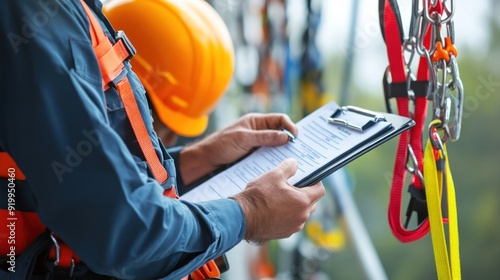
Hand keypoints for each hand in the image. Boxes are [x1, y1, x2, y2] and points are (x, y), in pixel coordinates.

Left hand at [179, 113, 296, 184]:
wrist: (205, 162)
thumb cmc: (220, 145)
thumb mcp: (243, 139)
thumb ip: (264, 137)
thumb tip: (286, 137)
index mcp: (256, 122)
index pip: (279, 120)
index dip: (289, 126)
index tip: (296, 137)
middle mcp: (258, 132)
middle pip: (280, 134)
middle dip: (289, 141)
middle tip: (300, 151)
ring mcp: (256, 146)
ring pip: (275, 148)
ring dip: (283, 153)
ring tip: (293, 162)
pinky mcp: (253, 158)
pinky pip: (268, 158)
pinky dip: (274, 162)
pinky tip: (280, 169)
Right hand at [230, 158, 324, 243]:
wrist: (243, 217)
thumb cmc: (258, 196)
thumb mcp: (274, 175)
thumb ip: (288, 167)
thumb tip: (294, 163)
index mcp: (303, 201)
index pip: (320, 190)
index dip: (316, 182)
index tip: (309, 178)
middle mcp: (302, 216)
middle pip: (313, 203)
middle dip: (306, 193)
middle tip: (293, 186)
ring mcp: (294, 227)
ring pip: (302, 213)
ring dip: (297, 205)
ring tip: (282, 197)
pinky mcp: (284, 233)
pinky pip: (292, 222)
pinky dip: (288, 215)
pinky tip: (275, 208)